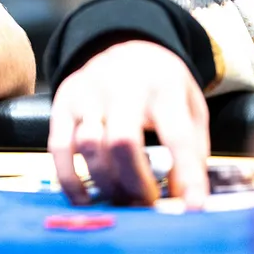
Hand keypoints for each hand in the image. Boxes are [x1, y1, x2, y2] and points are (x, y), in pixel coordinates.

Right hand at [48, 40, 209, 207]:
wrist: (123, 45)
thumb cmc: (161, 86)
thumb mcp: (190, 107)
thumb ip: (191, 148)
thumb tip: (184, 198)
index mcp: (164, 87)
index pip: (177, 135)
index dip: (187, 174)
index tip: (194, 208)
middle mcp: (121, 87)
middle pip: (123, 141)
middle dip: (136, 182)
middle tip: (148, 204)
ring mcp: (87, 94)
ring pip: (89, 145)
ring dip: (107, 183)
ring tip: (123, 200)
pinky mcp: (62, 103)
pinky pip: (59, 147)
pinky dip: (69, 179)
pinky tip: (84, 198)